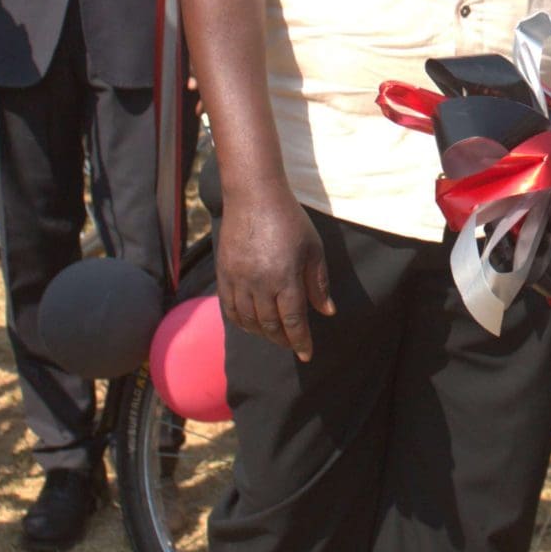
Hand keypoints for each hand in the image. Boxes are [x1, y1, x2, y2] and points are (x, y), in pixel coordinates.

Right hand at [218, 188, 333, 359]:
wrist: (254, 196)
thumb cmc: (290, 220)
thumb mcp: (313, 249)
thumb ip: (318, 283)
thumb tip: (326, 312)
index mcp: (285, 278)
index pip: (293, 321)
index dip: (300, 341)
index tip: (307, 355)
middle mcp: (259, 283)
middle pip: (270, 325)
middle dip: (283, 340)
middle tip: (293, 344)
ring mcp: (238, 279)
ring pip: (248, 320)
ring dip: (263, 333)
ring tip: (275, 335)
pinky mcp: (224, 273)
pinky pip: (229, 308)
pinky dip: (241, 321)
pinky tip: (251, 323)